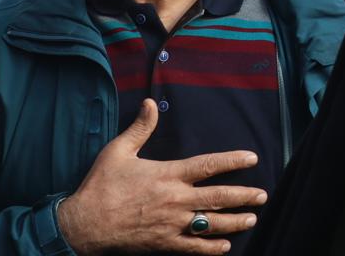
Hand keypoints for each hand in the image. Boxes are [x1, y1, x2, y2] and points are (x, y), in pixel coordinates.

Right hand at [56, 100, 266, 254]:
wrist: (82, 225)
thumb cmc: (100, 186)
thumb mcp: (118, 151)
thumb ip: (140, 128)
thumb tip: (151, 103)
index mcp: (167, 175)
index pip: (208, 165)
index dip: (233, 161)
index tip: (253, 158)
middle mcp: (174, 200)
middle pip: (217, 197)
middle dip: (243, 196)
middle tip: (262, 195)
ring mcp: (170, 224)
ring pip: (210, 224)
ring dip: (234, 222)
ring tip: (252, 219)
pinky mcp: (162, 243)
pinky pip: (192, 248)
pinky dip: (210, 248)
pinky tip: (224, 247)